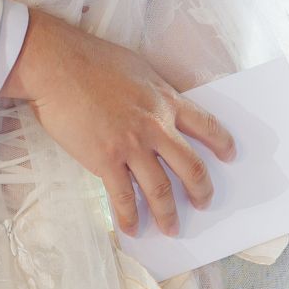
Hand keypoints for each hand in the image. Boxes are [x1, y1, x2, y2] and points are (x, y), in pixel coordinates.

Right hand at [8, 13, 234, 237]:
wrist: (58, 65)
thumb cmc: (92, 60)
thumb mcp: (139, 69)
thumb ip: (155, 92)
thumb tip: (161, 106)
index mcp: (166, 101)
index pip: (206, 125)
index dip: (222, 142)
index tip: (230, 155)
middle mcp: (155, 126)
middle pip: (191, 166)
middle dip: (201, 190)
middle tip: (204, 202)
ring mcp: (131, 146)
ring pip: (161, 189)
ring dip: (168, 213)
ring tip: (172, 228)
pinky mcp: (105, 160)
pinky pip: (123, 197)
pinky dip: (130, 217)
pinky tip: (133, 228)